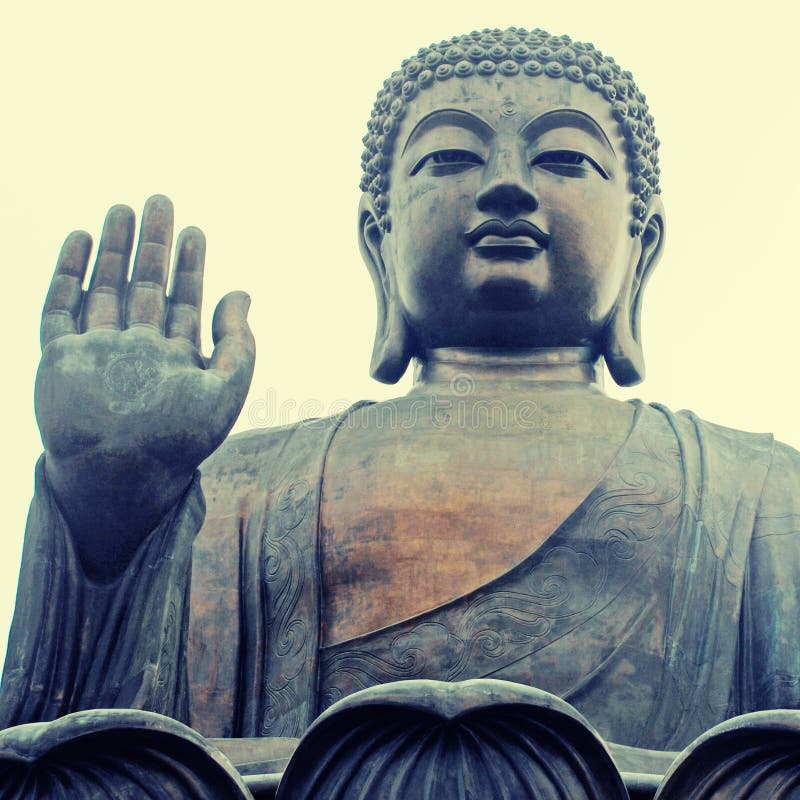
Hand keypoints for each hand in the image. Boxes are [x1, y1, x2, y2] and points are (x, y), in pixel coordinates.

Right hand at [35, 195, 254, 577]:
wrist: (121, 475)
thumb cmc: (178, 440)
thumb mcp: (226, 390)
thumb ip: (238, 344)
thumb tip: (242, 293)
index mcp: (174, 358)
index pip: (184, 300)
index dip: (191, 266)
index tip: (196, 232)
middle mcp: (136, 349)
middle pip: (144, 285)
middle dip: (152, 245)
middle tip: (160, 201)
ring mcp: (97, 351)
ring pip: (104, 287)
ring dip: (113, 249)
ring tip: (122, 209)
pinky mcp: (60, 356)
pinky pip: (60, 306)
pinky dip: (69, 272)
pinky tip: (81, 240)